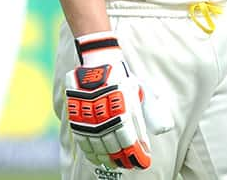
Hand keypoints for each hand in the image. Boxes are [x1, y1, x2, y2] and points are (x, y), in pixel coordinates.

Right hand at [65, 32, 172, 169]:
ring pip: (97, 146)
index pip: (130, 142)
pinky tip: (96, 157)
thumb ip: (144, 117)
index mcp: (122, 110)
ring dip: (107, 159)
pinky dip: (89, 152)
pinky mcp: (76, 115)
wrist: (99, 62)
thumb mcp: (139, 95)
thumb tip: (149, 139)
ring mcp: (89, 116)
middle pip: (114, 147)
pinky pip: (82, 139)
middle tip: (130, 165)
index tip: (143, 163)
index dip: (136, 156)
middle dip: (124, 160)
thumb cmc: (122, 79)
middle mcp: (105, 115)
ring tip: (113, 164)